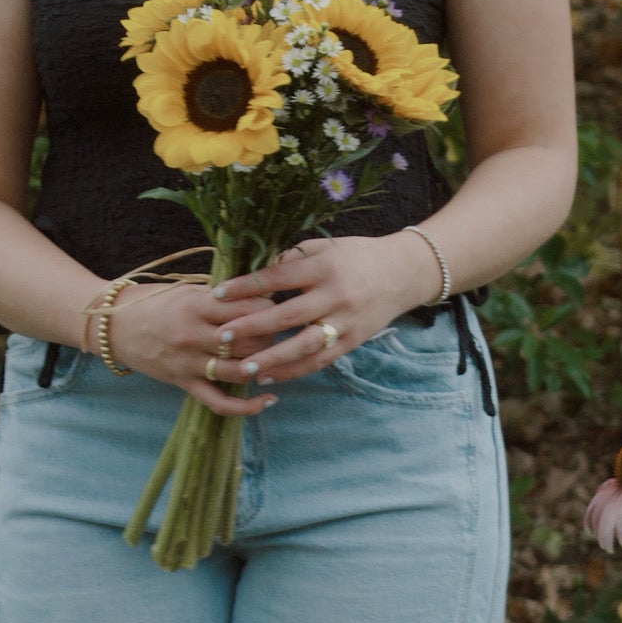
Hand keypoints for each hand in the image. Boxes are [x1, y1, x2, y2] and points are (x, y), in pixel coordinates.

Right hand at [104, 279, 278, 416]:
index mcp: (196, 306)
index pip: (248, 309)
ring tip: (273, 360)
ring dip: (263, 366)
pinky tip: (267, 400)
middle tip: (277, 333)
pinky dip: (247, 407)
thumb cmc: (153, 302)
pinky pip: (220, 402)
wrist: (113, 327)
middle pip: (249, 341)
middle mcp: (193, 335)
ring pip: (239, 371)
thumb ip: (220, 295)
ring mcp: (189, 363)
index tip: (276, 308)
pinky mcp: (183, 383)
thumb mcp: (186, 290)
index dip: (270, 309)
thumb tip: (261, 294)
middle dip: (270, 338)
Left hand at [210, 233, 440, 385]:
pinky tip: (271, 376)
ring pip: (304, 346)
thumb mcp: (326, 246)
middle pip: (287, 315)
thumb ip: (293, 259)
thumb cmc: (357, 256)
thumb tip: (257, 275)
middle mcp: (335, 295)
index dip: (246, 287)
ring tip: (245, 368)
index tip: (217, 294)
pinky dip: (295, 370)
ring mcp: (345, 321)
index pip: (277, 277)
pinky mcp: (352, 341)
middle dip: (252, 327)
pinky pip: (320, 360)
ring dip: (273, 359)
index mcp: (324, 266)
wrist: (404, 273)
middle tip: (221, 337)